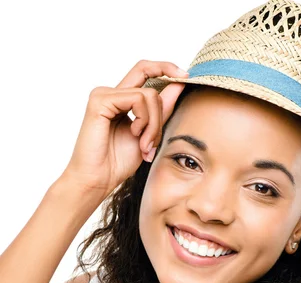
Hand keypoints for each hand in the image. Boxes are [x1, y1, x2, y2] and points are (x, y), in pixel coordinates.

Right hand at [60, 60, 188, 201]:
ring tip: (144, 145)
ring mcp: (104, 94)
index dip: (166, 68)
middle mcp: (111, 92)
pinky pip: (137, 99)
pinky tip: (135, 135)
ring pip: (149, 94)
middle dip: (162, 108)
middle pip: (149, 76)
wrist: (98, 180)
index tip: (186, 76)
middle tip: (155, 140)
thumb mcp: (149, 134)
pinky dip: (144, 120)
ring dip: (154, 123)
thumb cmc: (117, 163)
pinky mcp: (100, 100)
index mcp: (121, 99)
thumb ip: (161, 110)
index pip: (145, 71)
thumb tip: (179, 84)